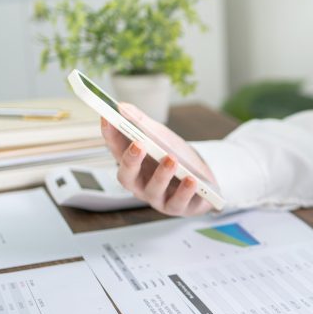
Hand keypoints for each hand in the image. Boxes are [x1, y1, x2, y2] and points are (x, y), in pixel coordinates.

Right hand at [101, 103, 217, 216]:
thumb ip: (142, 123)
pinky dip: (185, 191)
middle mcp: (140, 184)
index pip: (116, 150)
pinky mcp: (178, 207)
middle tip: (138, 144)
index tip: (107, 118)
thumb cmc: (177, 158)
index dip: (110, 135)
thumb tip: (121, 106)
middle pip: (127, 177)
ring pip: (153, 190)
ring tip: (171, 159)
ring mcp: (158, 198)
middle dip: (130, 160)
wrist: (205, 180)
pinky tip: (192, 180)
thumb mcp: (161, 137)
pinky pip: (178, 202)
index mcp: (133, 165)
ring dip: (161, 174)